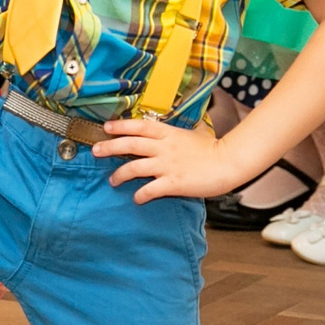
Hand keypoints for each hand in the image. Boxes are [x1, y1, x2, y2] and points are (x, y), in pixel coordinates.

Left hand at [94, 116, 258, 202]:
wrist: (229, 163)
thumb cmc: (214, 149)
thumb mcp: (193, 133)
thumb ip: (177, 133)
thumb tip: (169, 131)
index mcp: (169, 134)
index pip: (139, 126)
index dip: (121, 126)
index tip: (106, 127)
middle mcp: (164, 148)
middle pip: (130, 144)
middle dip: (109, 147)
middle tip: (95, 150)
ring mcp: (167, 165)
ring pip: (135, 168)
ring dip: (120, 174)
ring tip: (112, 180)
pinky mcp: (173, 183)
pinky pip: (150, 189)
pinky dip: (140, 195)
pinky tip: (136, 198)